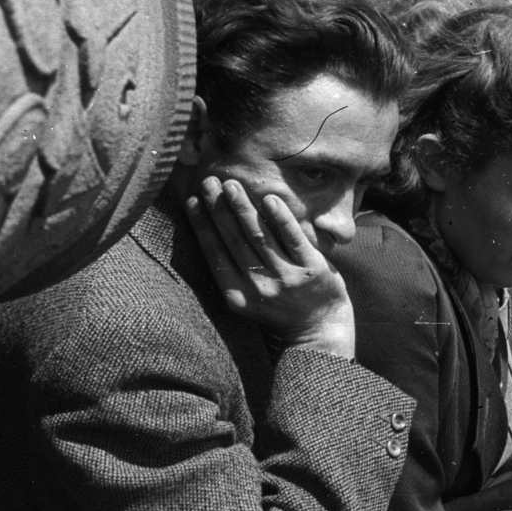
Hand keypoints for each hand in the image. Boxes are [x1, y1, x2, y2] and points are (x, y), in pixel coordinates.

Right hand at [186, 176, 354, 357]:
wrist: (318, 328)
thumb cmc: (279, 306)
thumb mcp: (249, 296)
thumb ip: (233, 269)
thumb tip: (212, 227)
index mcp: (236, 295)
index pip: (214, 253)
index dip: (202, 225)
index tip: (192, 200)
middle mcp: (258, 287)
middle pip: (234, 240)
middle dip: (219, 209)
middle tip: (209, 182)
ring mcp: (286, 278)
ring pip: (259, 237)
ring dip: (242, 208)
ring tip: (231, 184)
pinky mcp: (311, 270)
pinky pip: (293, 238)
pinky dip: (280, 218)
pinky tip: (269, 199)